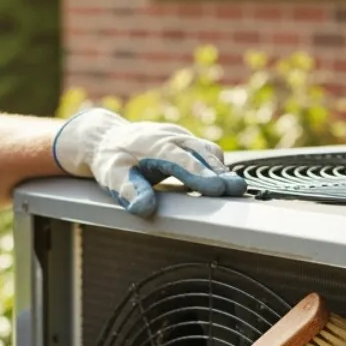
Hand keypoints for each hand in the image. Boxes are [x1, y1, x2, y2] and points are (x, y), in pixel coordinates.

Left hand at [53, 108, 246, 217]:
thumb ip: (130, 191)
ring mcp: (181, 137)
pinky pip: (206, 152)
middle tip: (237, 190)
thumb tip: (144, 209)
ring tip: (235, 189)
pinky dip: (215, 166)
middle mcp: (170, 137)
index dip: (200, 174)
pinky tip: (222, 183)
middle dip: (220, 173)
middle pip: (201, 153)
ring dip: (221, 170)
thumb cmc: (112, 160)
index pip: (180, 160)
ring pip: (207, 151)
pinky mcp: (186, 142)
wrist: (108, 138)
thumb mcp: (112, 177)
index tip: (218, 188)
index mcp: (152, 145)